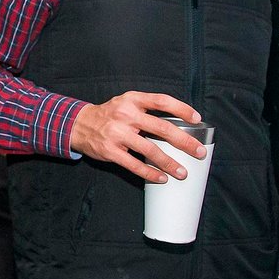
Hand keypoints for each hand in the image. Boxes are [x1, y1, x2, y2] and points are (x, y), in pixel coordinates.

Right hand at [68, 92, 204, 181]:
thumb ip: (146, 109)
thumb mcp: (126, 103)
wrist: (80, 125)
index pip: (161, 101)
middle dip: (184, 141)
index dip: (181, 109)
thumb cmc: (110, 114)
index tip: (196, 119)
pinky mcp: (111, 151)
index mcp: (132, 100)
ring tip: (182, 172)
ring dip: (169, 163)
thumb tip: (176, 124)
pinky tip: (161, 178)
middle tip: (199, 151)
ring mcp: (117, 134)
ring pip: (150, 150)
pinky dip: (150, 173)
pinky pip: (134, 165)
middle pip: (162, 128)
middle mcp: (126, 115)